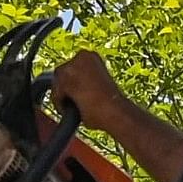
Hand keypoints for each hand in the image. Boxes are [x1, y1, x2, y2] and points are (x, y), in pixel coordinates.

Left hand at [40, 50, 182, 181]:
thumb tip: (125, 126)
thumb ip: (100, 101)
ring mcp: (75, 62)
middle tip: (84, 110)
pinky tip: (79, 108)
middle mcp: (85, 55)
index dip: (72, 91)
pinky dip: (64, 102)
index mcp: (95, 58)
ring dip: (66, 100)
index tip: (80, 104)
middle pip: (61, 77)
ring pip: (57, 84)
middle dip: (67, 96)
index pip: (72, 73)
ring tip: (85, 111)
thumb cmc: (121, 116)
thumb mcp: (106, 103)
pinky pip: (56, 90)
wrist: (119, 115)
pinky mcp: (68, 72)